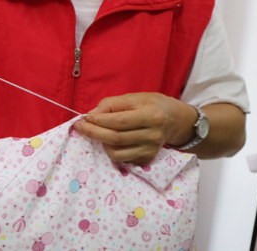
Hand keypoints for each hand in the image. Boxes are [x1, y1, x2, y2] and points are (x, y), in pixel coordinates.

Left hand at [72, 92, 196, 165]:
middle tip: (80, 127)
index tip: (84, 118)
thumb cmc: (153, 105)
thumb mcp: (135, 97)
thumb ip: (113, 104)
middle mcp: (153, 135)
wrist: (176, 121)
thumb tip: (92, 114)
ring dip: (101, 143)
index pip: (119, 121)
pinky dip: (111, 150)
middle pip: (116, 138)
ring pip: (117, 153)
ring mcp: (151, 150)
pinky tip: (110, 141)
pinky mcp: (148, 160)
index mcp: (151, 115)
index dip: (99, 121)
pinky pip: (122, 159)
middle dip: (93, 133)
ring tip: (98, 133)